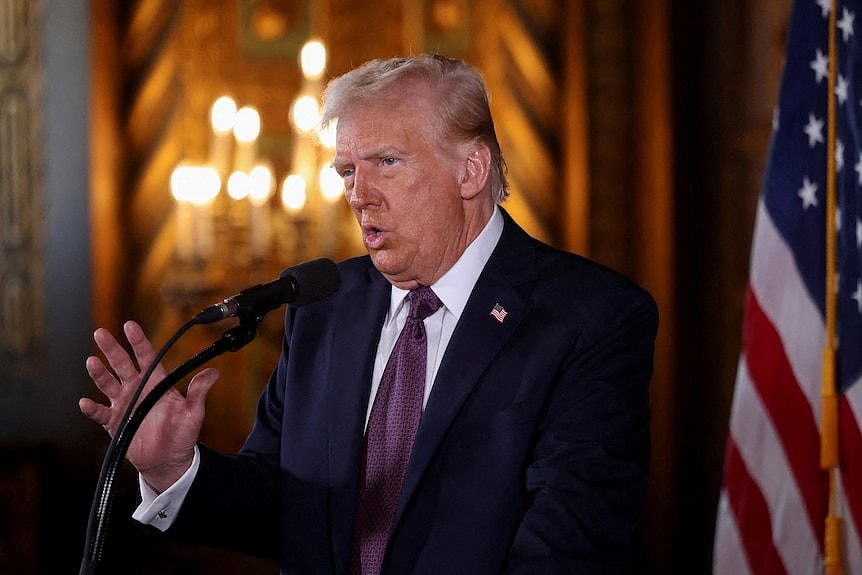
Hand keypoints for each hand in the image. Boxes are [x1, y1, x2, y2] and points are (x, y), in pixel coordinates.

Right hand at [79, 320, 218, 491]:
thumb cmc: (182, 433)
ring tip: (92, 362)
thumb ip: (198, 392)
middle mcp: (137, 390)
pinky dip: (92, 408)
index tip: (129, 326)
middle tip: (101, 333)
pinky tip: (86, 403)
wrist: (169, 459)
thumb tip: (213, 373)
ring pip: (108, 384)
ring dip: (100, 374)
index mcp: (156, 382)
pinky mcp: (114, 423)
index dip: (137, 341)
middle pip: (122, 365)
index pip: (146, 357)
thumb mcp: (194, 412)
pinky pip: (100, 413)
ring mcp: (124, 405)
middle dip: (112, 349)